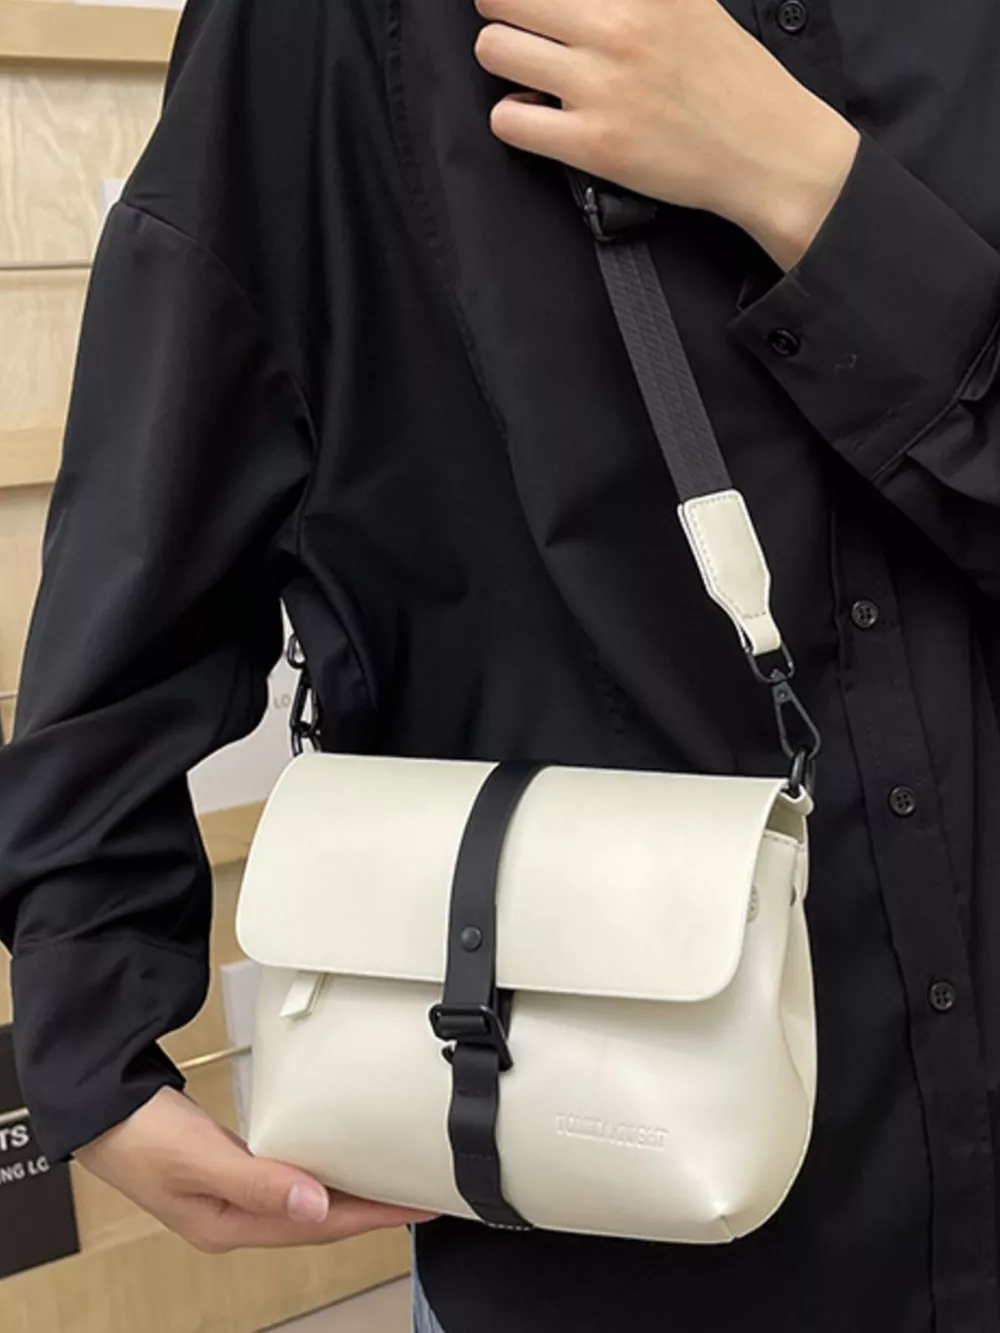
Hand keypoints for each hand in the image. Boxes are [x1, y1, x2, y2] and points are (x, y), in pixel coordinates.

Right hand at [76, 1087, 434, 1251]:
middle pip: (319, 1220)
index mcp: (228, 1226)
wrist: (97, 1106)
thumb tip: (315, 1206)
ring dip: (348, 1192)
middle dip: (370, 1209)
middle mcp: (234, 1217)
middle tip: (418, 1192)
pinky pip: (289, 1175)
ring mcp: (232, 1193)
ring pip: (306, 1199)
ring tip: (390, 1178)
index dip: (372, 1217)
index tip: (414, 1205)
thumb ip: (258, 1180)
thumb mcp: (198, 1156)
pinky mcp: (229, 1167)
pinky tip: (337, 1159)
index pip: (318, 1229)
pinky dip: (319, 1169)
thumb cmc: (137, 1133)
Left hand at [473, 0, 860, 269]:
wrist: (769, 151)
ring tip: (530, 71)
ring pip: (494, 50)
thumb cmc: (733, 78)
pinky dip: (513, 118)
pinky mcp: (592, 144)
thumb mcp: (691, 2)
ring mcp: (600, 86)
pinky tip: (537, 116)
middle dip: (502, 9)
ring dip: (503, 59)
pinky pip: (507, 121)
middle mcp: (617, 25)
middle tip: (522, 25)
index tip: (534, 4)